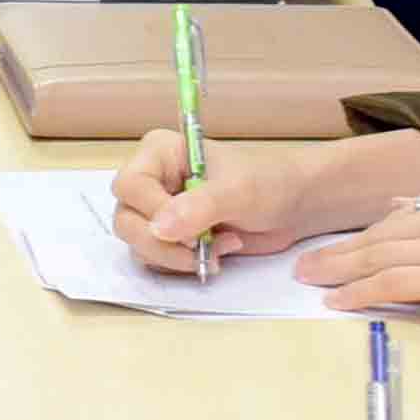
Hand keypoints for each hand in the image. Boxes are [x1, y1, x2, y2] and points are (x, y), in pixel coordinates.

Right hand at [111, 132, 407, 272]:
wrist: (293, 207)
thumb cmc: (269, 183)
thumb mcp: (238, 191)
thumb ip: (199, 207)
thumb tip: (161, 228)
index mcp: (159, 154)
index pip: (130, 186)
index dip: (153, 213)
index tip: (191, 232)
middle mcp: (151, 182)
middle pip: (126, 221)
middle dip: (161, 244)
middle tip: (199, 250)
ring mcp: (158, 213)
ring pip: (139, 246)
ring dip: (177, 257)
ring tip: (219, 247)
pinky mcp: (171, 239)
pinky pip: (157, 261)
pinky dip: (185, 265)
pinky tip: (217, 253)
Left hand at [292, 181, 419, 370]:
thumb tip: (400, 219)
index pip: (398, 217)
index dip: (360, 238)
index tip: (332, 251)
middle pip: (381, 235)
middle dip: (338, 253)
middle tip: (303, 268)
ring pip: (379, 257)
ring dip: (339, 273)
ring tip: (311, 285)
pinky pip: (392, 284)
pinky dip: (360, 294)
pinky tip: (339, 304)